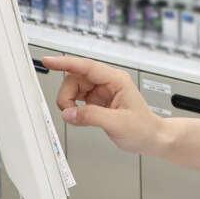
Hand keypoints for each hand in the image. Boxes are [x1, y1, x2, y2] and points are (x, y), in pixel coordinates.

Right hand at [42, 56, 166, 155]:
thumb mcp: (117, 123)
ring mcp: (102, 91)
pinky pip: (77, 99)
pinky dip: (73, 108)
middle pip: (76, 78)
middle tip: (69, 112)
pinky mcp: (97, 101)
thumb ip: (91, 116)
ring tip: (78, 116)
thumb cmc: (142, 127)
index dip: (66, 63)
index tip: (49, 61)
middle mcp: (108, 82)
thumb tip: (69, 113)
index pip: (87, 67)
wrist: (150, 137)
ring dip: (69, 102)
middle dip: (67, 95)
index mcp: (116, 80)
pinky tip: (80, 116)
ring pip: (74, 88)